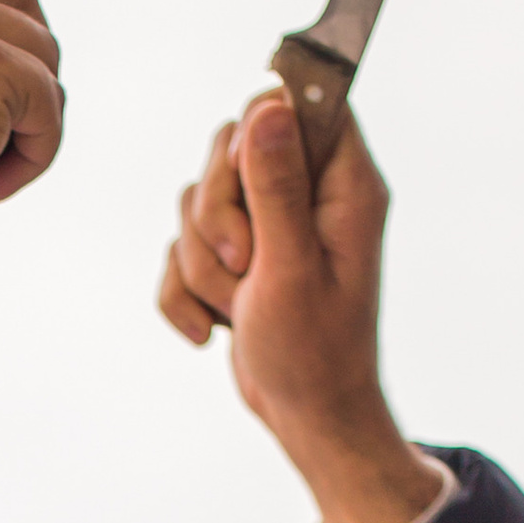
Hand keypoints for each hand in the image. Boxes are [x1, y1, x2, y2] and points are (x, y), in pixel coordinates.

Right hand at [156, 91, 442, 522]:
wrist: (305, 420)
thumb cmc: (314, 355)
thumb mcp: (291, 268)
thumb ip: (276, 185)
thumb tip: (268, 104)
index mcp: (343, 185)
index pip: (302, 103)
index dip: (260, 129)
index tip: (245, 177)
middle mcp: (307, 194)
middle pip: (231, 146)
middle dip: (217, 214)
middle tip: (243, 266)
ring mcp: (268, 227)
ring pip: (197, 201)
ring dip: (199, 265)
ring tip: (234, 307)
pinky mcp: (235, 259)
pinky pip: (179, 249)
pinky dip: (184, 294)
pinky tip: (211, 330)